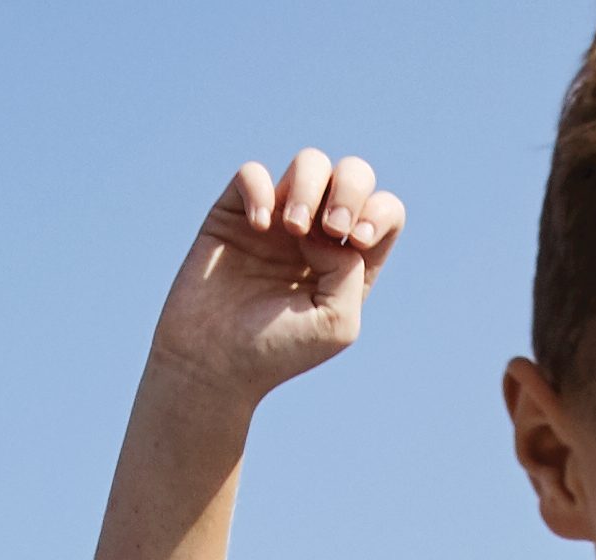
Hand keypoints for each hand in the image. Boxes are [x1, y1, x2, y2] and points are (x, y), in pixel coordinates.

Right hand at [148, 151, 405, 408]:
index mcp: (348, 262)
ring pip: (310, 163)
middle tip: (332, 227)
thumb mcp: (337, 324)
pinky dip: (260, 190)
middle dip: (350, 189)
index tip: (356, 240)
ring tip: (292, 227)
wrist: (211, 361)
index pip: (384, 211)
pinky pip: (252, 173)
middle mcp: (317, 235)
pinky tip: (259, 226)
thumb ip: (352, 271)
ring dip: (309, 186)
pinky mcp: (234, 213)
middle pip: (353, 174)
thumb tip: (325, 231)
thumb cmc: (276, 351)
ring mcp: (276, 219)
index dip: (379, 211)